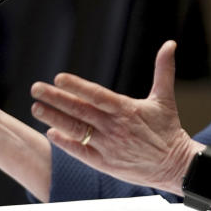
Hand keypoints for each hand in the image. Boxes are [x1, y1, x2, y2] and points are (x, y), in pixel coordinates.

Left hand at [31, 40, 199, 193]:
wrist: (175, 166)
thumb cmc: (168, 130)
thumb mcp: (165, 98)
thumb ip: (164, 70)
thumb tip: (170, 44)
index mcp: (126, 109)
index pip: (96, 95)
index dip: (76, 86)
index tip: (58, 78)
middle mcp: (114, 127)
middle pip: (79, 110)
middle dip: (55, 99)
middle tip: (35, 88)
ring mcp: (108, 146)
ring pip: (76, 130)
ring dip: (54, 118)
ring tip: (36, 108)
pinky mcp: (105, 163)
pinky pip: (80, 151)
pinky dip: (65, 143)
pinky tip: (51, 133)